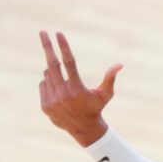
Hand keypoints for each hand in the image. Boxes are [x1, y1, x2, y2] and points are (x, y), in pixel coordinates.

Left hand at [38, 30, 122, 146]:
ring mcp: (53, 100)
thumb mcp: (105, 94)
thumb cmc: (96, 108)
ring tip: (64, 83)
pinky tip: (58, 92)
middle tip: (42, 32)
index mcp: (77, 89)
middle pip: (52, 64)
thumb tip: (120, 64)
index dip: (64, 46)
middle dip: (47, 47)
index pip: (69, 62)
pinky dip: (49, 83)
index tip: (58, 33)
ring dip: (53, 72)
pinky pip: (43, 85)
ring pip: (47, 75)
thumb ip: (110, 78)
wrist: (84, 129)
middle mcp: (63, 94)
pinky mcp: (45, 106)